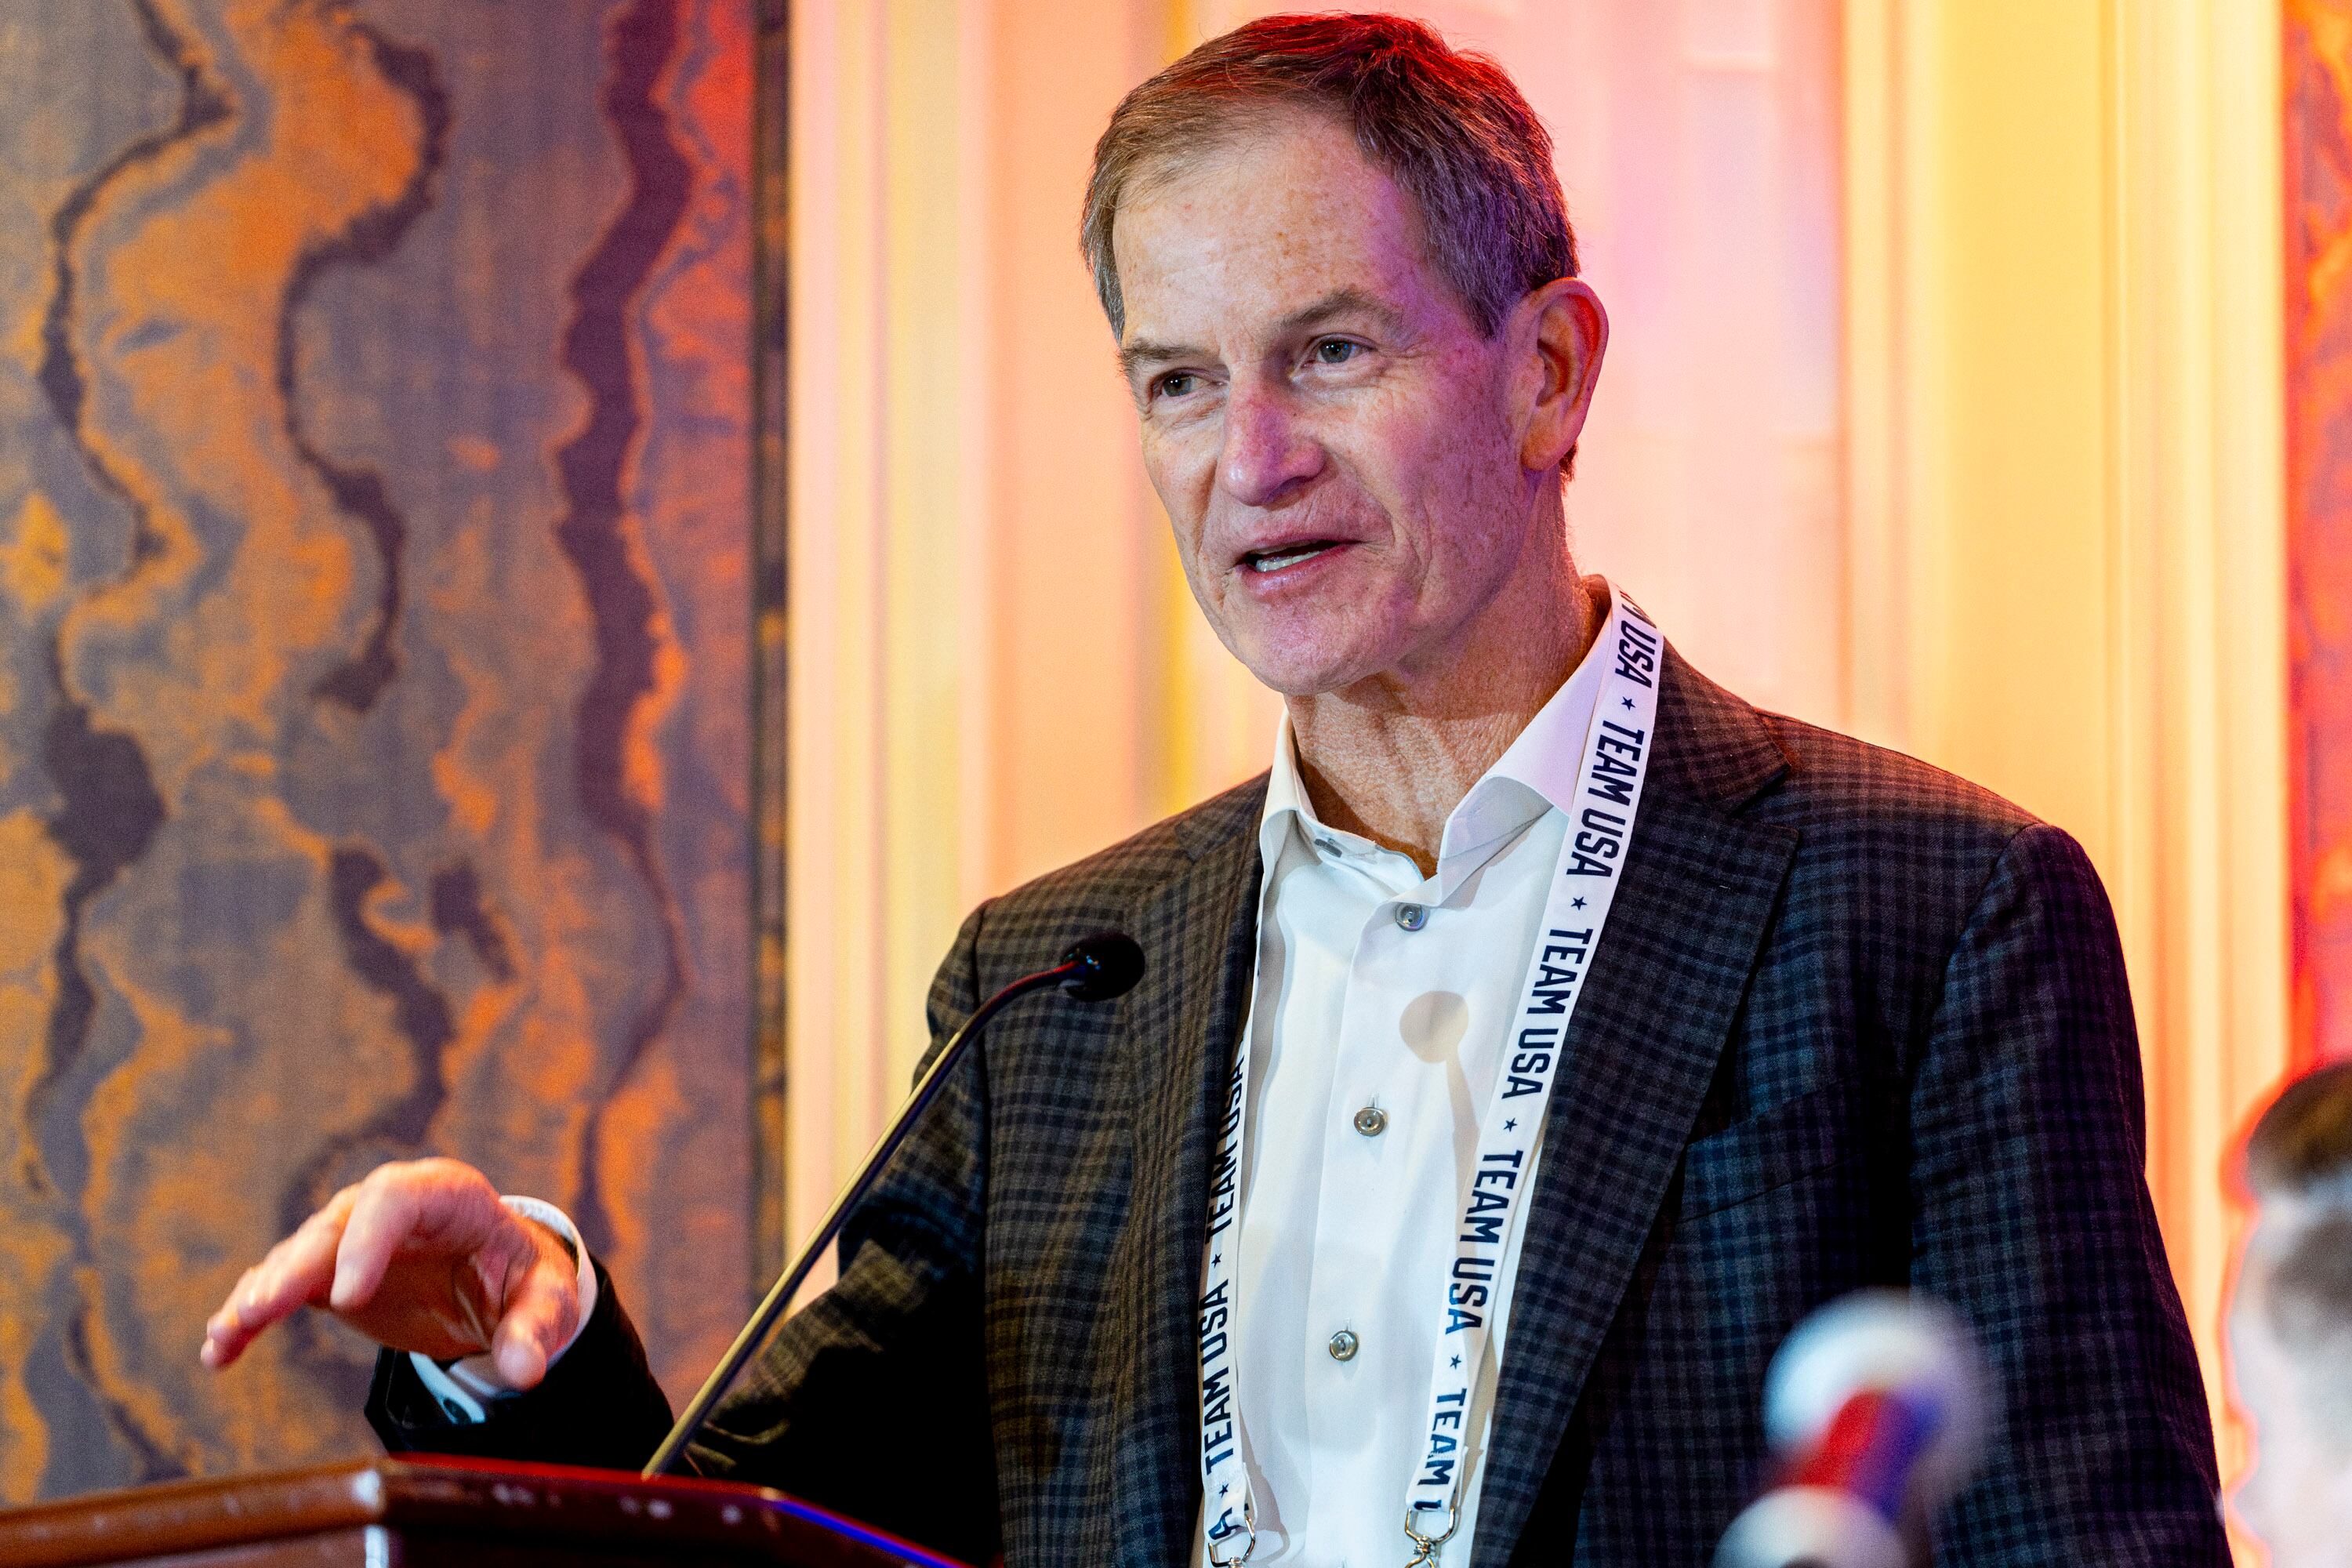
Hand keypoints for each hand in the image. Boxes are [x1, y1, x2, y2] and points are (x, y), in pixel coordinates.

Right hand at [201, 1158, 580, 1392]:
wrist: (493, 1276)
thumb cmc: (519, 1275)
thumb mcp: (544, 1297)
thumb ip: (536, 1327)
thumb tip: (525, 1371)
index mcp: (447, 1195)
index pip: (397, 1198)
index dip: (368, 1239)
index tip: (348, 1297)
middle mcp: (388, 1207)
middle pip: (333, 1225)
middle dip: (296, 1266)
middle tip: (261, 1310)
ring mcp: (351, 1237)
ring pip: (297, 1255)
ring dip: (261, 1293)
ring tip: (227, 1334)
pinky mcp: (326, 1273)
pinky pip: (280, 1287)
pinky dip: (249, 1315)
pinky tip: (219, 1351)